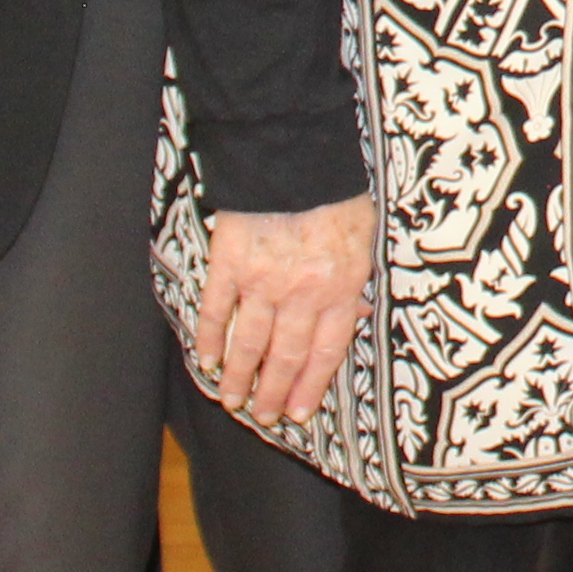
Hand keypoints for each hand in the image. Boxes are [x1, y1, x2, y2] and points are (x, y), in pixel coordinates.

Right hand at [190, 194, 377, 429]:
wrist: (295, 153)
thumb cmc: (337, 191)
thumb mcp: (366, 236)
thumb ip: (359, 279)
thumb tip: (358, 316)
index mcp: (340, 285)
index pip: (326, 350)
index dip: (310, 386)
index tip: (297, 414)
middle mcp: (301, 292)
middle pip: (286, 355)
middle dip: (273, 391)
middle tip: (261, 418)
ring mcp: (262, 280)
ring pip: (249, 342)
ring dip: (240, 376)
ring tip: (232, 401)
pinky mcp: (229, 263)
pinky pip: (217, 310)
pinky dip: (210, 338)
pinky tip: (207, 360)